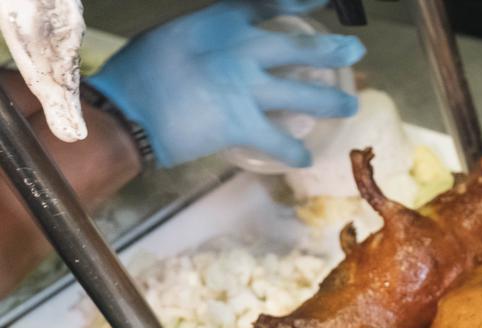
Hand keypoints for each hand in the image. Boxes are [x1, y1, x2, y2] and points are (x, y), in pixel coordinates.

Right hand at [87, 0, 364, 167]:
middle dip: (333, 51)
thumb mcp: (174, 36)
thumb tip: (227, 46)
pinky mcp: (244, 124)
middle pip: (300, 48)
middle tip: (355, 51)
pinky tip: (307, 157)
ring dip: (332, 101)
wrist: (125, 111)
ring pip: (305, 95)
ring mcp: (247, 88)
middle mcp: (241, 50)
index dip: (299, 3)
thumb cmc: (138, 73)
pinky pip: (281, 141)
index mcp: (220, 23)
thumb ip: (208, 37)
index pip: (268, 4)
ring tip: (350, 105)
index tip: (321, 4)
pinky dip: (295, 151)